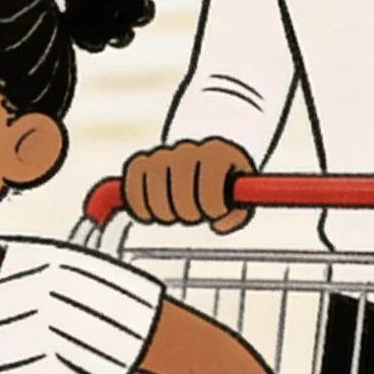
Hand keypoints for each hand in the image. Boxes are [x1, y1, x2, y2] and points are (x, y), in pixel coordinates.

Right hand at [121, 138, 254, 232]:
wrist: (206, 163)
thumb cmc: (224, 187)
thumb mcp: (239, 200)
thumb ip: (234, 215)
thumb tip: (217, 225)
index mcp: (218, 154)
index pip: (210, 185)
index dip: (211, 207)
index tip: (213, 215)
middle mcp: (189, 149)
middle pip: (180, 185)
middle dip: (186, 211)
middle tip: (191, 217)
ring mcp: (165, 153)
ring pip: (154, 180)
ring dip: (162, 208)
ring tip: (171, 215)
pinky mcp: (143, 161)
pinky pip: (133, 174)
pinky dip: (137, 199)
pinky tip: (149, 212)